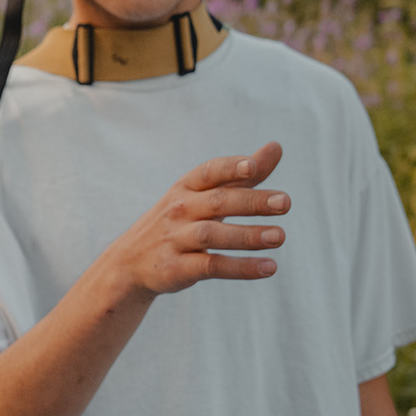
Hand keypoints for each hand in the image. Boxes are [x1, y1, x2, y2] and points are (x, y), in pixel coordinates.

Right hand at [100, 141, 288, 299]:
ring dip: (247, 236)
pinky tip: (268, 267)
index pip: (208, 172)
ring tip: (279, 236)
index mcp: (186, 188)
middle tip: (285, 202)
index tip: (252, 166)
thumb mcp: (203, 194)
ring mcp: (175, 239)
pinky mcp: (176, 269)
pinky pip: (211, 267)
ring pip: (213, 235)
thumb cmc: (179, 221)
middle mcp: (179, 210)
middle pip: (217, 202)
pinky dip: (240, 268)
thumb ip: (241, 175)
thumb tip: (277, 146)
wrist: (129, 263)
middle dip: (251, 202)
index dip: (229, 168)